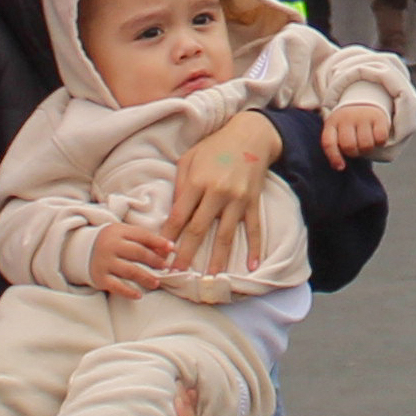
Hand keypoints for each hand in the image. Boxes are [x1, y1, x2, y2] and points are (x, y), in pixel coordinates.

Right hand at [88, 224, 180, 298]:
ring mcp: (104, 262)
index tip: (172, 248)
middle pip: (137, 253)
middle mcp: (110, 246)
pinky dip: (129, 291)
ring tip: (156, 282)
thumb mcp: (124, 234)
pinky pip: (116, 286)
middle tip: (165, 267)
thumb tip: (169, 249)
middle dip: (154, 260)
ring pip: (130, 271)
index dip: (158, 242)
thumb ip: (144, 239)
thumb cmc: (111, 242)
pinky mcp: (100, 277)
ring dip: (145, 277)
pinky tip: (139, 295)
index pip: (142, 235)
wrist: (80, 250)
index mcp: (118, 232)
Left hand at [164, 114, 281, 275]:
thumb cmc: (214, 147)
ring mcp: (237, 199)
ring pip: (224, 235)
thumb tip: (174, 213)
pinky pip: (253, 228)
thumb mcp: (189, 158)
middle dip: (186, 254)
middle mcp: (217, 192)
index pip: (179, 216)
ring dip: (217, 259)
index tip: (161, 254)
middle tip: (177, 274)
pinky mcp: (253, 202)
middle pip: (198, 230)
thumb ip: (181, 184)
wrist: (250, 135)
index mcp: (197, 181)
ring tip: (210, 279)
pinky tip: (251, 265)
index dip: (168, 237)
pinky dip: (254, 248)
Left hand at [321, 97, 392, 163]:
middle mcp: (346, 117)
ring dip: (367, 149)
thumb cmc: (348, 125)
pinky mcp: (378, 117)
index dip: (334, 158)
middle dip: (354, 153)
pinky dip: (380, 143)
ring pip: (366, 145)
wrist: (364, 101)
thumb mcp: (336, 130)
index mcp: (332, 123)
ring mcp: (362, 116)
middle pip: (349, 146)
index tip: (340, 167)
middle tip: (357, 148)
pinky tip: (376, 138)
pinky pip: (380, 139)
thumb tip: (339, 167)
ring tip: (366, 142)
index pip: (329, 143)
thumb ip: (335, 146)